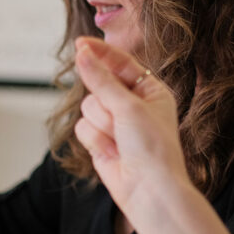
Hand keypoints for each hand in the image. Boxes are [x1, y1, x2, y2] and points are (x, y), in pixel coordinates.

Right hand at [72, 36, 187, 212]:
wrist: (149, 190)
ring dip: (101, 125)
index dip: (101, 52)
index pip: (121, 63)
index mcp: (151, 91)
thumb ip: (101, 80)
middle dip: (105, 103)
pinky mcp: (100, 141)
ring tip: (120, 141)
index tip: (80, 43)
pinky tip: (112, 153)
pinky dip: (95, 140)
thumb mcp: (129, 106)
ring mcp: (115, 123)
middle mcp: (133, 105)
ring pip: (87, 107)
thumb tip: (82, 55)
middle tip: (120, 120)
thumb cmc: (153, 148)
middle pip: (98, 86)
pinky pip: (82, 128)